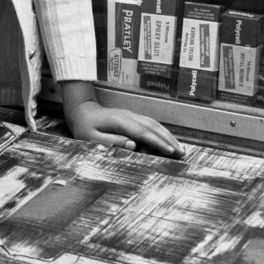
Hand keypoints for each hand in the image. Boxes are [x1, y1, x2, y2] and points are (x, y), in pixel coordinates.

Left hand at [65, 97, 184, 158]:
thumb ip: (111, 141)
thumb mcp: (91, 137)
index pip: (143, 133)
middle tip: (182, 153)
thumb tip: (133, 145)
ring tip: (180, 148)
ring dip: (167, 135)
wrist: (80, 110)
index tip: (170, 152)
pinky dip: (161, 131)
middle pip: (152, 127)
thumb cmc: (84, 127)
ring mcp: (130, 114)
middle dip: (168, 140)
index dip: (158, 142)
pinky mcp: (131, 116)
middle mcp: (128, 115)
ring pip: (153, 124)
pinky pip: (149, 123)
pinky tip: (167, 139)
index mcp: (119, 121)